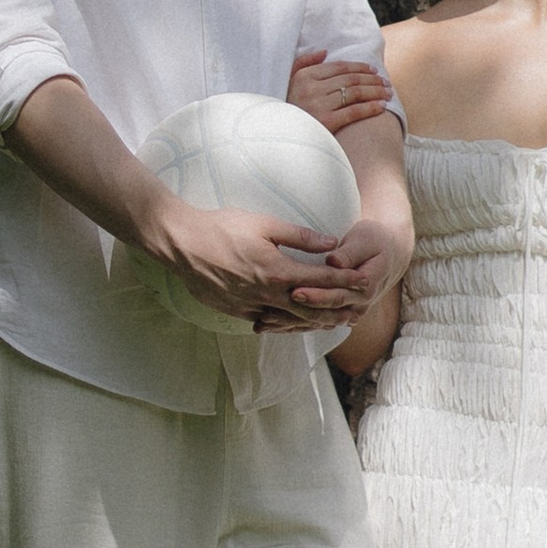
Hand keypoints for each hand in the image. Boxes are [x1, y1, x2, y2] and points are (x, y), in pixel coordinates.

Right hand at [149, 200, 346, 326]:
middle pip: (311, 309)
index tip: (363, 283)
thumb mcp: (264, 223)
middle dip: (336, 311)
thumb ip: (300, 236)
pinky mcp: (237, 312)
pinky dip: (286, 324)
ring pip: (291, 321)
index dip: (345, 282)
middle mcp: (267, 294)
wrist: (183, 244)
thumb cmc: (223, 227)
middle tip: (356, 313)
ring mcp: (251, 306)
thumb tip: (331, 242)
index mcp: (278, 270)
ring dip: (314, 323)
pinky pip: (268, 322)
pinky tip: (294, 323)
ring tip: (332, 323)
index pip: (322, 280)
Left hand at [249, 213, 408, 331]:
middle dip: (295, 314)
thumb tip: (334, 260)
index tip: (294, 291)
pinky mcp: (338, 312)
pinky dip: (293, 324)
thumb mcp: (364, 240)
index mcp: (365, 286)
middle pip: (323, 313)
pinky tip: (271, 324)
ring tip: (263, 323)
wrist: (388, 254)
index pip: (337, 294)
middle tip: (268, 312)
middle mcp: (358, 305)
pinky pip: (314, 322)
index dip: (316, 295)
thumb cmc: (374, 241)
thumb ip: (348, 252)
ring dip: (290, 324)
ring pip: (316, 322)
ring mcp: (349, 312)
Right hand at [286, 51, 398, 134]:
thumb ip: (304, 62)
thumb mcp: (289, 80)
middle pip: (350, 79)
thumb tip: (325, 52)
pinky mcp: (326, 122)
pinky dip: (369, 108)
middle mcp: (312, 88)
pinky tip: (381, 107)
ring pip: (355, 93)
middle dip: (372, 80)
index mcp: (305, 76)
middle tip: (386, 83)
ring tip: (387, 93)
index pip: (339, 67)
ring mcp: (319, 105)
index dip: (359, 67)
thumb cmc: (288, 107)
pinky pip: (353, 112)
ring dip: (375, 92)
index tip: (374, 71)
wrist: (284, 137)